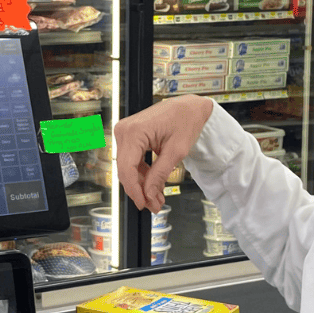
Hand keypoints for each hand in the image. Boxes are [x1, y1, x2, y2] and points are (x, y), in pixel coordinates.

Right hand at [114, 96, 213, 212]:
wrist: (189, 107)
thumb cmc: (185, 120)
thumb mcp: (176, 152)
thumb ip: (160, 174)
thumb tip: (148, 194)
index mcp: (134, 132)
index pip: (127, 169)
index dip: (134, 190)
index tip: (144, 204)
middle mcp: (124, 131)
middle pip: (126, 170)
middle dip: (140, 190)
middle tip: (154, 205)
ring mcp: (125, 133)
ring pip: (128, 168)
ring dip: (142, 184)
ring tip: (157, 198)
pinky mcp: (130, 137)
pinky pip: (132, 161)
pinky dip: (142, 174)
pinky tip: (153, 185)